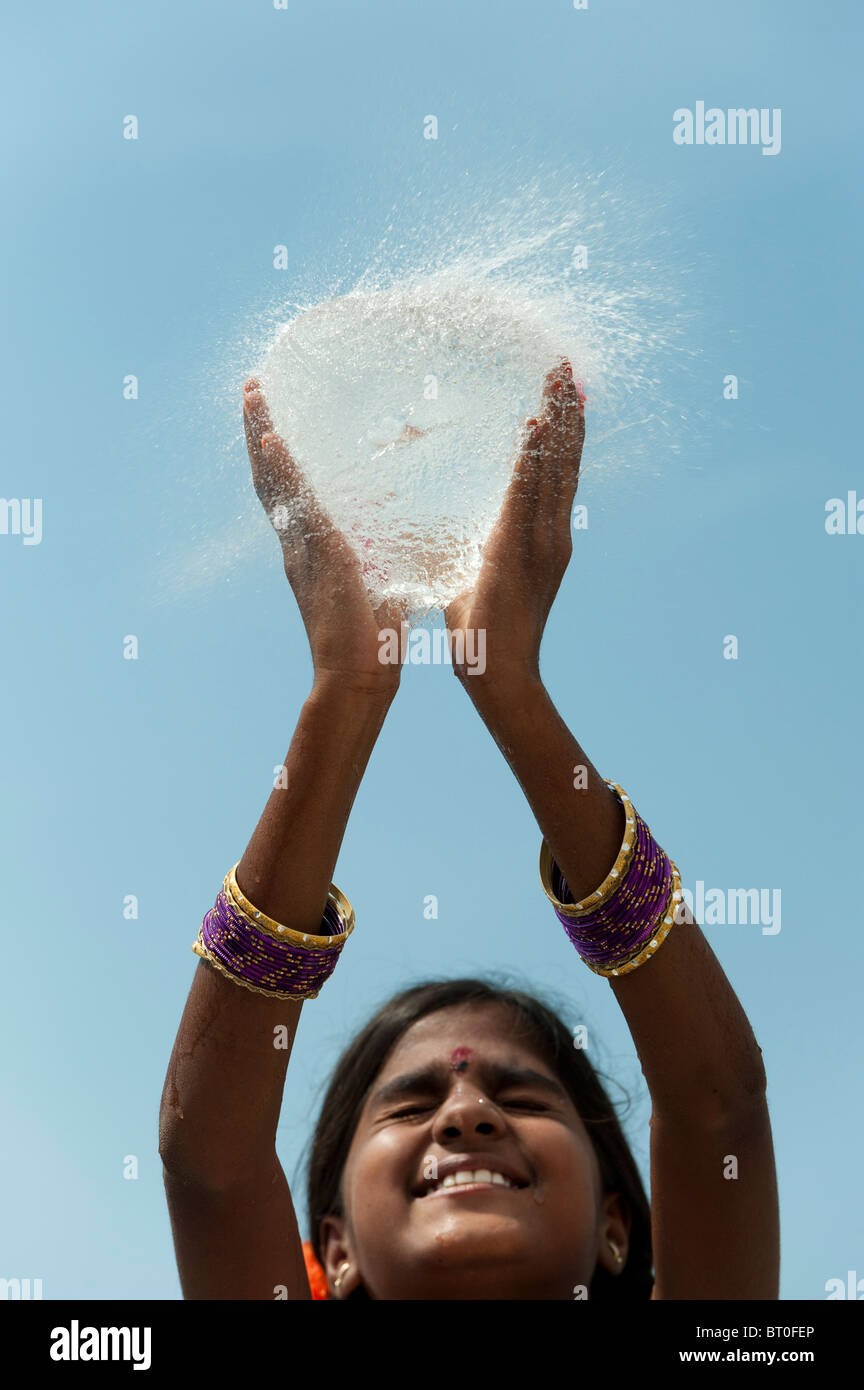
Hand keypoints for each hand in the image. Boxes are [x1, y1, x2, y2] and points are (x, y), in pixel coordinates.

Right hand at [243, 377, 406, 694]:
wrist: (359, 679)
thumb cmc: (374, 641)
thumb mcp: (382, 582)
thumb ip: (383, 553)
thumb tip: (401, 527)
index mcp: (312, 552)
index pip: (291, 492)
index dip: (279, 456)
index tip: (272, 419)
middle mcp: (297, 546)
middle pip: (269, 478)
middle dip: (258, 432)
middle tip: (251, 387)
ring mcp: (302, 550)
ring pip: (273, 482)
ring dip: (260, 435)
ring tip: (252, 393)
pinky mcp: (318, 556)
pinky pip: (293, 505)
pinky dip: (281, 470)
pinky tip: (270, 438)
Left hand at [444, 360, 584, 688]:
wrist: (499, 674)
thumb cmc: (482, 633)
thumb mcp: (473, 575)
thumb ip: (469, 548)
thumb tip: (444, 532)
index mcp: (543, 538)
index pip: (555, 473)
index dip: (560, 431)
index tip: (560, 393)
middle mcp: (552, 534)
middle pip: (564, 459)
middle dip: (566, 410)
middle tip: (565, 366)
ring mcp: (543, 542)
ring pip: (554, 468)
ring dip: (555, 420)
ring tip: (558, 378)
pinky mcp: (521, 551)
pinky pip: (528, 494)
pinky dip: (533, 458)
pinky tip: (534, 425)